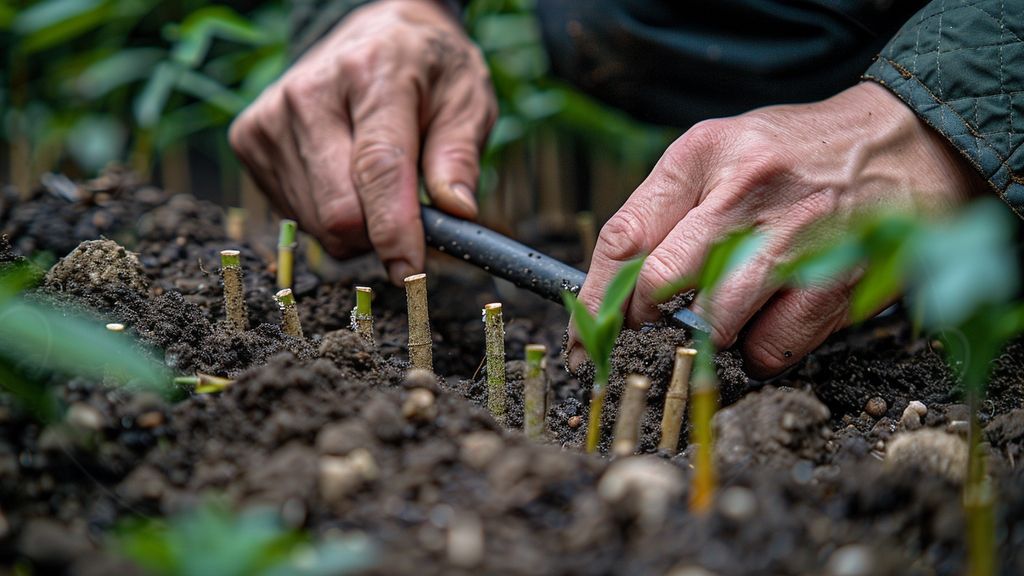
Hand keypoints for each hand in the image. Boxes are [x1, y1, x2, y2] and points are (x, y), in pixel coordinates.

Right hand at [229, 0, 496, 284]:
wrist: (374, 33)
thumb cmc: (427, 71)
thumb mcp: (468, 100)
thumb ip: (460, 157)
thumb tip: (457, 213)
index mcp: (372, 73)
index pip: (378, 167)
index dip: (395, 229)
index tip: (411, 271)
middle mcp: (310, 94)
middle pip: (340, 211)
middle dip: (381, 233)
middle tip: (410, 212)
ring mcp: (271, 118)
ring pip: (318, 223)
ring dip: (357, 226)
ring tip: (375, 180)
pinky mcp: (249, 140)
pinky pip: (297, 216)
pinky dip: (328, 216)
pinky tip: (342, 175)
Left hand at [571, 82, 986, 376]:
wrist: (904, 143)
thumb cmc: (793, 156)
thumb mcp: (719, 152)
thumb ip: (666, 208)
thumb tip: (614, 290)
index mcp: (703, 154)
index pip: (625, 236)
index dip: (594, 299)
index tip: (583, 336)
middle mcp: (745, 190)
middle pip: (660, 284)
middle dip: (645, 319)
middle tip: (653, 324)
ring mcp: (795, 237)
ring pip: (714, 324)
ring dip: (710, 333)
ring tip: (731, 307)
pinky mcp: (836, 280)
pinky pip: (769, 350)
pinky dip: (758, 351)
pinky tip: (772, 317)